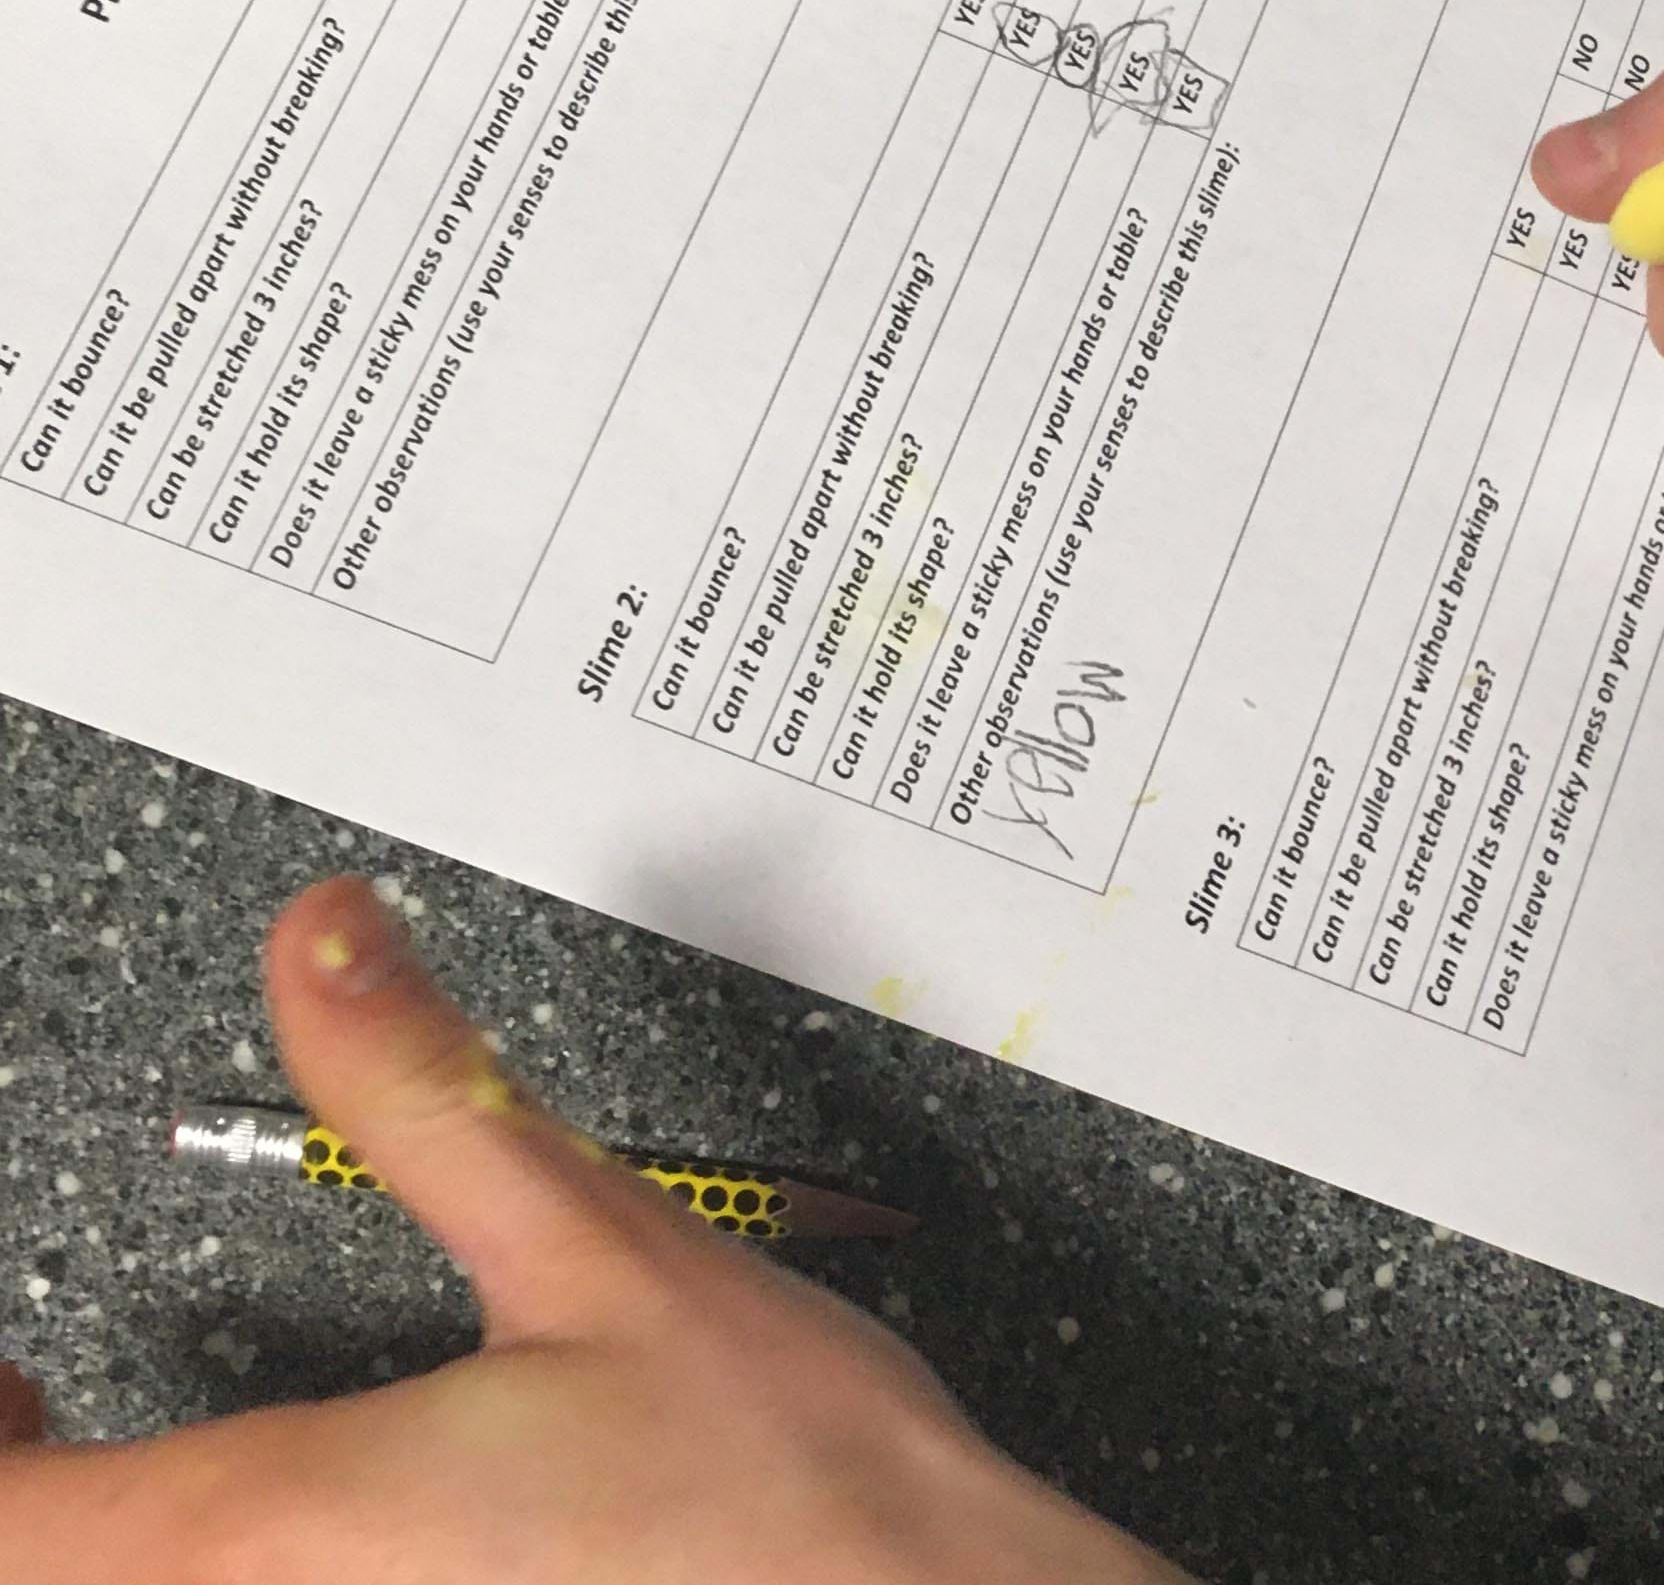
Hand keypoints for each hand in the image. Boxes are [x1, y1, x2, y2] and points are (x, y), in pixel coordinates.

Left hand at [0, 878, 1189, 1584]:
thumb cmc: (786, 1486)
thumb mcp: (600, 1244)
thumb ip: (423, 1094)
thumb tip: (323, 941)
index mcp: (277, 1528)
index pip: (1, 1526)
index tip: (8, 1366)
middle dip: (33, 1494)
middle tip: (46, 1401)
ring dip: (132, 1548)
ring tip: (139, 1473)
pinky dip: (227, 1579)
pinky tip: (319, 1529)